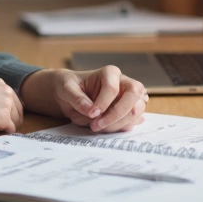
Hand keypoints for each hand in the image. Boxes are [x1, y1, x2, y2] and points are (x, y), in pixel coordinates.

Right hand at [0, 78, 23, 151]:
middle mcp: (6, 91)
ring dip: (6, 128)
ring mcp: (6, 104)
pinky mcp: (4, 118)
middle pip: (19, 112)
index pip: (13, 100)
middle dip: (11, 121)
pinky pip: (11, 131)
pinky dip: (3, 134)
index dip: (8, 112)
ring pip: (16, 122)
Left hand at [20, 67, 147, 132]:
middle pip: (133, 97)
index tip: (91, 114)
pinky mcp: (130, 111)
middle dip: (116, 115)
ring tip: (97, 127)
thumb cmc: (70, 87)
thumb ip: (77, 98)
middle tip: (97, 126)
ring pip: (136, 111)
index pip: (112, 88)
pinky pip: (132, 122)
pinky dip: (119, 128)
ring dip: (117, 124)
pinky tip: (104, 127)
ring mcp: (130, 98)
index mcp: (110, 73)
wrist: (70, 96)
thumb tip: (90, 111)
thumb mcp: (67, 88)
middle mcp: (124, 83)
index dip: (103, 103)